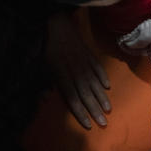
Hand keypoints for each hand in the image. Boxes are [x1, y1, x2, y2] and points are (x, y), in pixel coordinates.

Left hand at [45, 11, 110, 128]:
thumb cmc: (48, 49)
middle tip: (104, 123)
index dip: (81, 112)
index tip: (88, 125)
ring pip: (95, 84)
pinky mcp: (90, 56)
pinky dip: (103, 78)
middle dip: (95, 110)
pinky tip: (107, 87)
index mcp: (62, 76)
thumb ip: (46, 82)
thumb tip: (47, 96)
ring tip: (108, 109)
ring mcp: (85, 64)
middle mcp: (75, 72)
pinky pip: (98, 69)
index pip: (73, 98)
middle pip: (86, 94)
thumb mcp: (42, 66)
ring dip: (102, 98)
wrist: (59, 26)